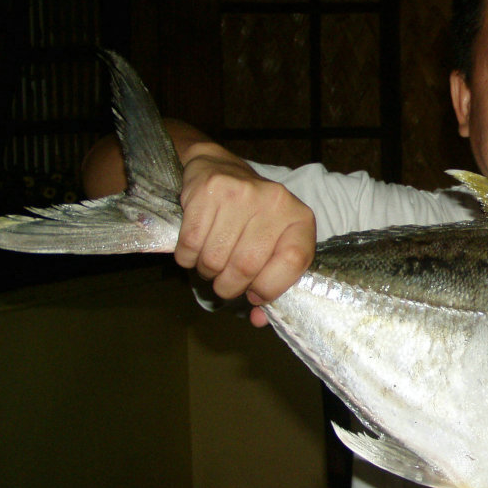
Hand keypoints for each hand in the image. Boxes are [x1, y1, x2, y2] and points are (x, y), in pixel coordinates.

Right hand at [176, 147, 314, 321]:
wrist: (219, 168)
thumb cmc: (251, 217)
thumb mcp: (273, 244)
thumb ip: (271, 282)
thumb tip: (258, 319)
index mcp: (300, 219)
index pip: (293, 262)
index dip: (270, 287)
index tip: (255, 294)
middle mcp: (275, 202)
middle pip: (247, 266)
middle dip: (230, 286)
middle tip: (224, 283)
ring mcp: (242, 194)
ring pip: (215, 258)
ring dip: (207, 272)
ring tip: (210, 262)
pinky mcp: (210, 191)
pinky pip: (191, 244)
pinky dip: (187, 257)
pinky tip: (194, 249)